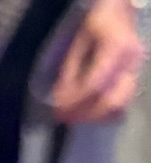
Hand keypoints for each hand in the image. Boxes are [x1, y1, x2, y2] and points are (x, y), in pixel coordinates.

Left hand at [51, 0, 145, 122]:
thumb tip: (59, 100)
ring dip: (93, 117)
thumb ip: (69, 72)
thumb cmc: (97, 25)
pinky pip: (122, 105)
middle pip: (112, 101)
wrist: (120, 13)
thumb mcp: (78, 43)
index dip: (74, 100)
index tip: (57, 110)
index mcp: (117, 48)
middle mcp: (131, 62)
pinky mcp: (134, 79)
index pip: (95, 84)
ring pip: (120, 107)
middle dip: (85, 114)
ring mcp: (136, 72)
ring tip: (73, 117)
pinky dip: (103, 114)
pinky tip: (87, 113)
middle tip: (63, 117)